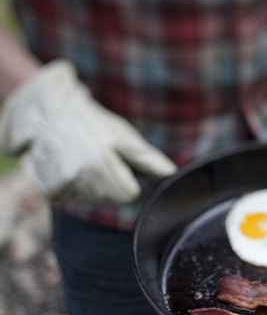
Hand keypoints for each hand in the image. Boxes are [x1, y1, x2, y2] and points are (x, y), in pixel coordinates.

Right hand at [0, 60, 176, 202]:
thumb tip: (170, 173)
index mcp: (103, 168)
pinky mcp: (53, 193)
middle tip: (100, 158)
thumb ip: (147, 159)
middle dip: (112, 183)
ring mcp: (65, 188)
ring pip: (94, 200)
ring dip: (94, 185)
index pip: (130, 195)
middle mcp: (82, 182)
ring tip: (85, 161)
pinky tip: (72, 169)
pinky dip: (76, 187)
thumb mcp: (122, 136)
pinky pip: (75, 199)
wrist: (48, 114)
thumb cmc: (92, 123)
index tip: (119, 164)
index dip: (129, 180)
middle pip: (113, 200)